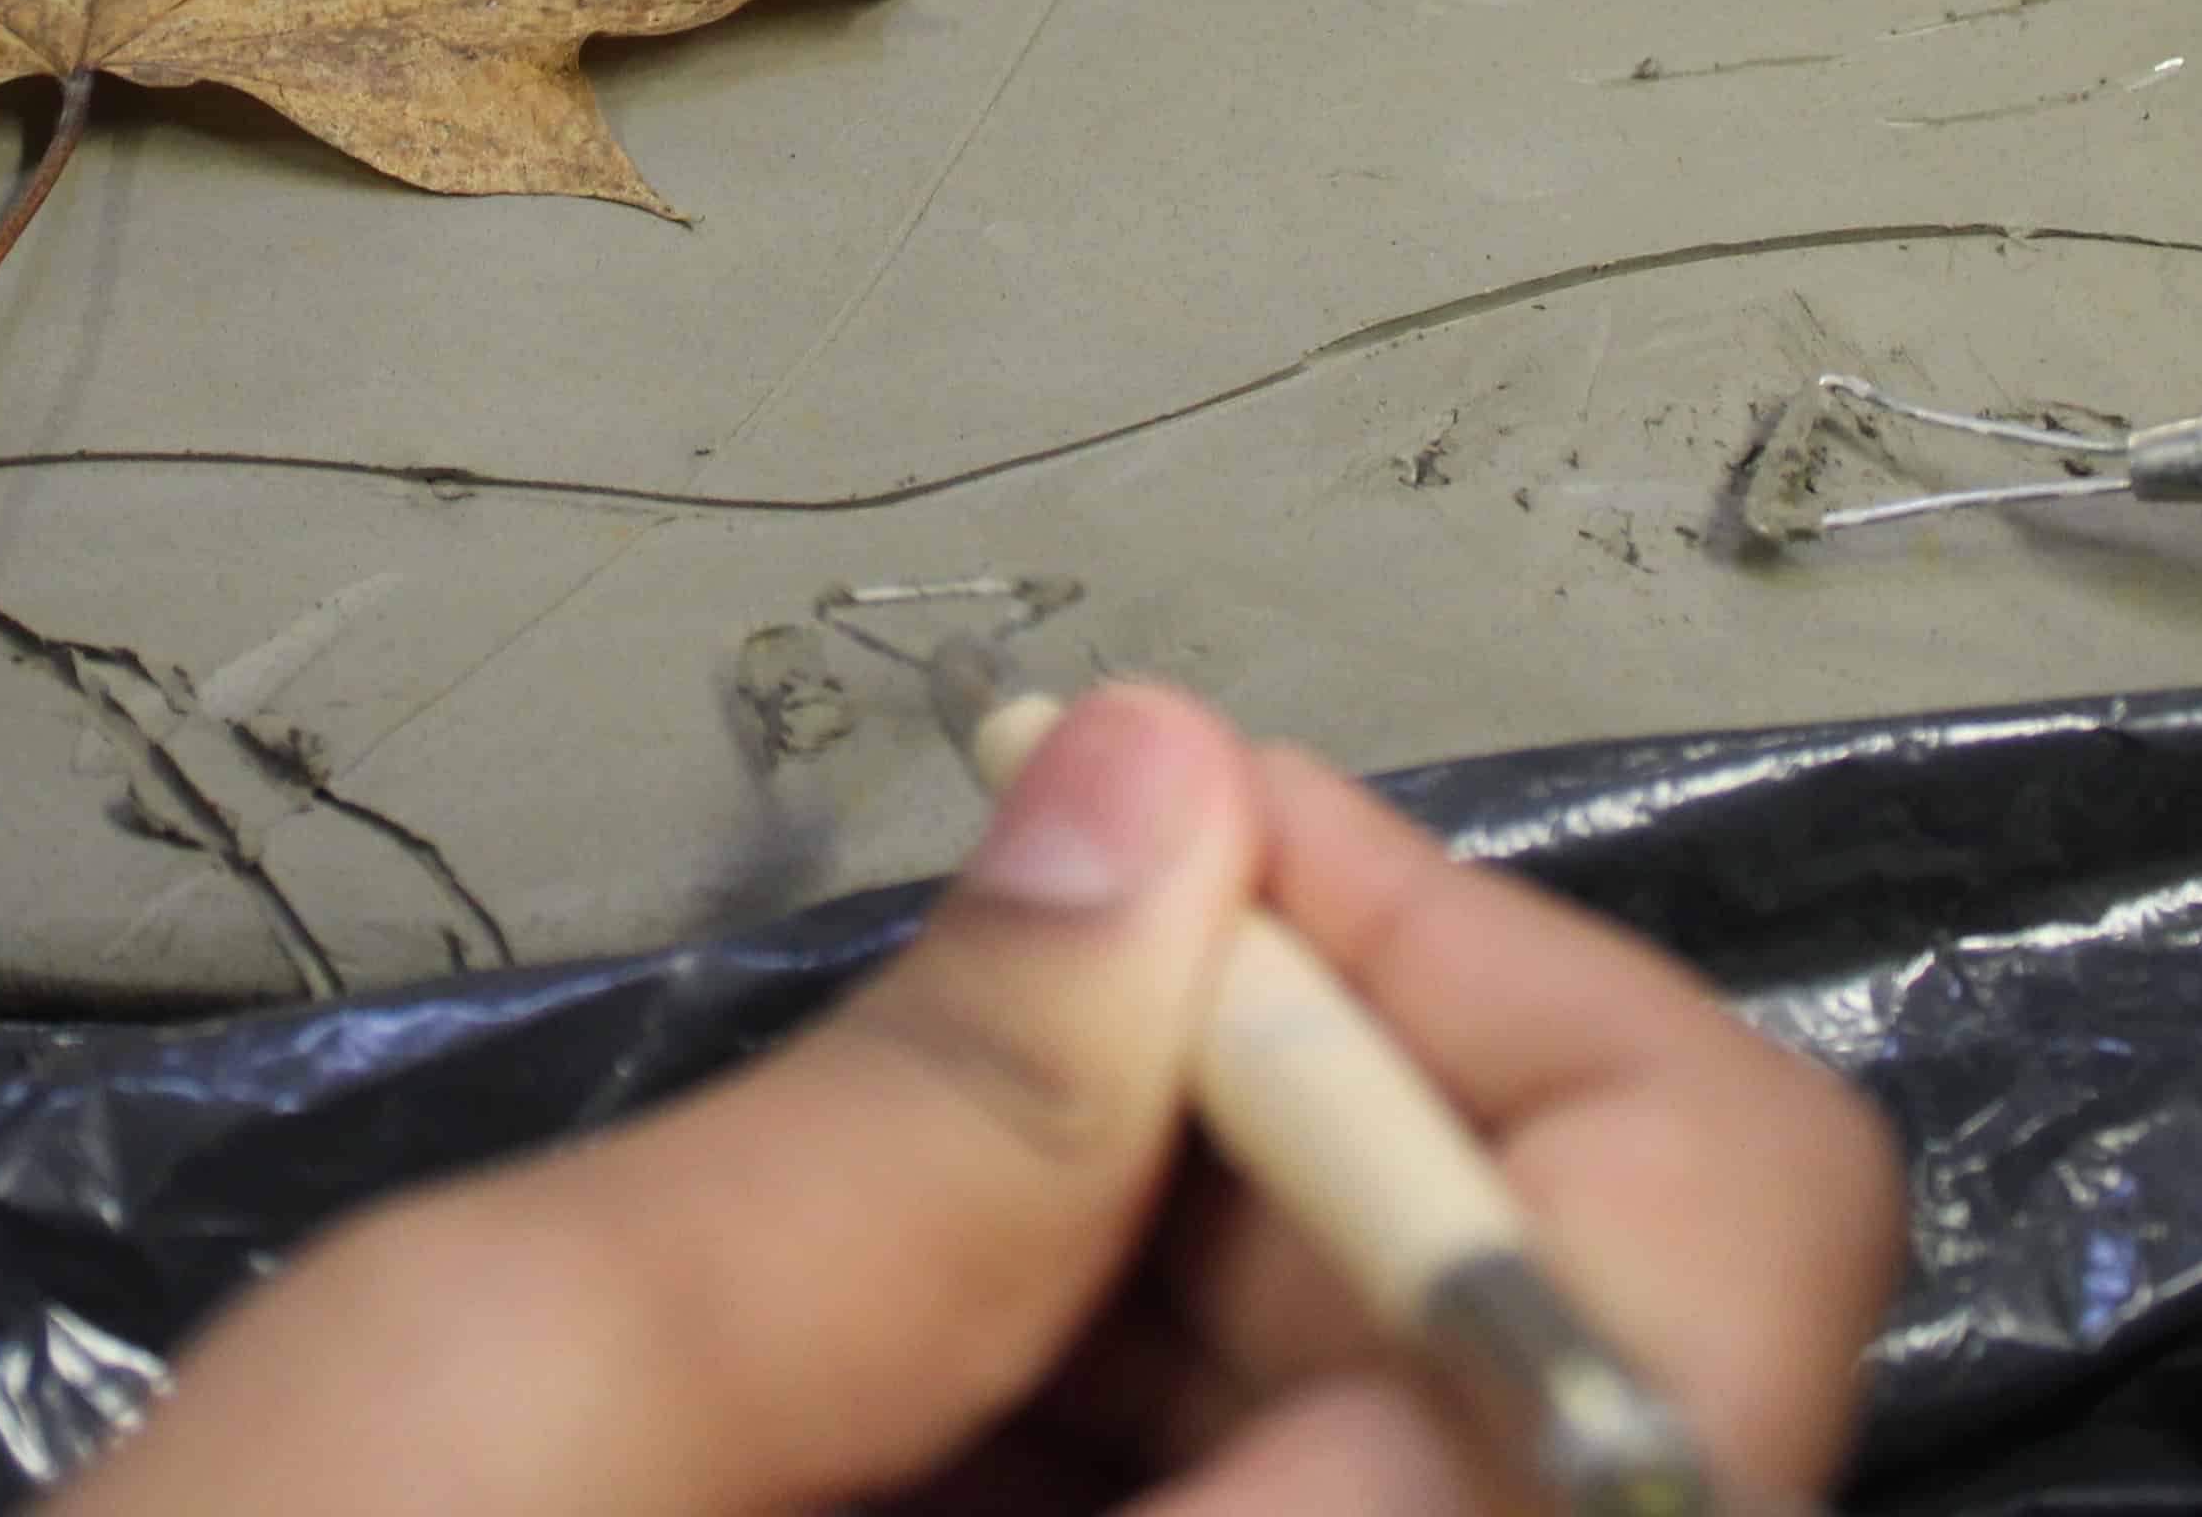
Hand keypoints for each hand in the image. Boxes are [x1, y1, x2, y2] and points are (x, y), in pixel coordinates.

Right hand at [53, 684, 1899, 1513]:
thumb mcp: (500, 1412)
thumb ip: (896, 1124)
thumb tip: (1155, 784)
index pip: (1700, 1257)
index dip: (1460, 985)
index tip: (1141, 846)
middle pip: (1598, 1331)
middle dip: (1297, 1097)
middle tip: (976, 981)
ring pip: (1439, 1417)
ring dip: (1201, 1234)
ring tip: (869, 1216)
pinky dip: (1128, 1385)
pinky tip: (882, 1376)